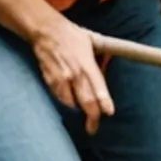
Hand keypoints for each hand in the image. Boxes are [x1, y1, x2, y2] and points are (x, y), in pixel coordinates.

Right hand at [27, 11, 115, 133]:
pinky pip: (60, 98)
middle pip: (86, 101)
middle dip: (92, 117)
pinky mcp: (50, 81)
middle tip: (94, 128)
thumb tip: (114, 62)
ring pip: (71, 103)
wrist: (46, 31)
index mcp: (88, 64)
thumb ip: (104, 55)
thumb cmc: (73, 36)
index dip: (104, 102)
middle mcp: (75, 74)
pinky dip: (66, 103)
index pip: (98, 87)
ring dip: (78, 110)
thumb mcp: (94, 41)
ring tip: (84, 115)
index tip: (109, 112)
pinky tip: (71, 104)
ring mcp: (61, 79)